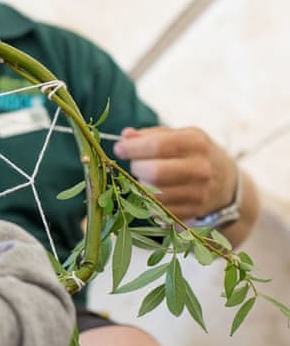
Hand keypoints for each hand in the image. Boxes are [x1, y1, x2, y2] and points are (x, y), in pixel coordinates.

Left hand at [113, 126, 236, 220]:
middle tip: (136, 164)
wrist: (226, 182)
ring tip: (147, 177)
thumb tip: (125, 136)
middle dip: (137, 168)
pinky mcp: (193, 211)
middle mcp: (200, 168)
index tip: (119, 149)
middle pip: (154, 172)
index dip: (132, 148)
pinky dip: (149, 201)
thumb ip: (150, 135)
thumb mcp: (178, 136)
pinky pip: (159, 209)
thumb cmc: (193, 154)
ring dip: (142, 185)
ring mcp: (199, 192)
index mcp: (196, 142)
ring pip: (154, 194)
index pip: (156, 145)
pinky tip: (155, 192)